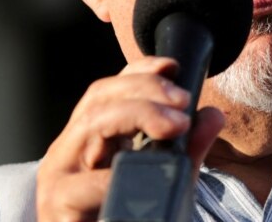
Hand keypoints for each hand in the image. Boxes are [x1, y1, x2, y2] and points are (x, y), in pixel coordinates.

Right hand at [35, 56, 224, 221]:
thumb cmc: (128, 218)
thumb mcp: (164, 181)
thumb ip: (187, 149)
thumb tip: (214, 115)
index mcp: (91, 139)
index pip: (109, 90)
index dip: (140, 71)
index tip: (173, 66)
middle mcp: (70, 150)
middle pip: (100, 98)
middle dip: (145, 89)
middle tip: (183, 101)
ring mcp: (59, 175)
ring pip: (91, 124)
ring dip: (137, 114)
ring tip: (174, 124)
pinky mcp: (57, 205)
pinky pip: (82, 184)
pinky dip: (115, 175)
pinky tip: (143, 175)